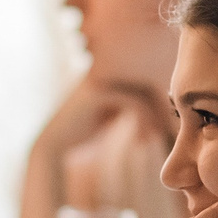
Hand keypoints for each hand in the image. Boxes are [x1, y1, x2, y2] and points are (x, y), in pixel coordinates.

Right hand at [38, 73, 165, 159]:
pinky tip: (140, 140)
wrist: (54, 145)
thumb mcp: (108, 117)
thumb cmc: (81, 135)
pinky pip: (134, 102)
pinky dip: (144, 121)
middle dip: (159, 109)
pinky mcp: (99, 93)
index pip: (141, 82)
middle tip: (163, 132)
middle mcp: (104, 72)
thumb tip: (149, 108)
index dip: (155, 104)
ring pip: (142, 93)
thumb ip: (123, 107)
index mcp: (106, 75)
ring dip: (153, 117)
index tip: (158, 128)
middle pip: (145, 84)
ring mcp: (100, 79)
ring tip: (152, 138)